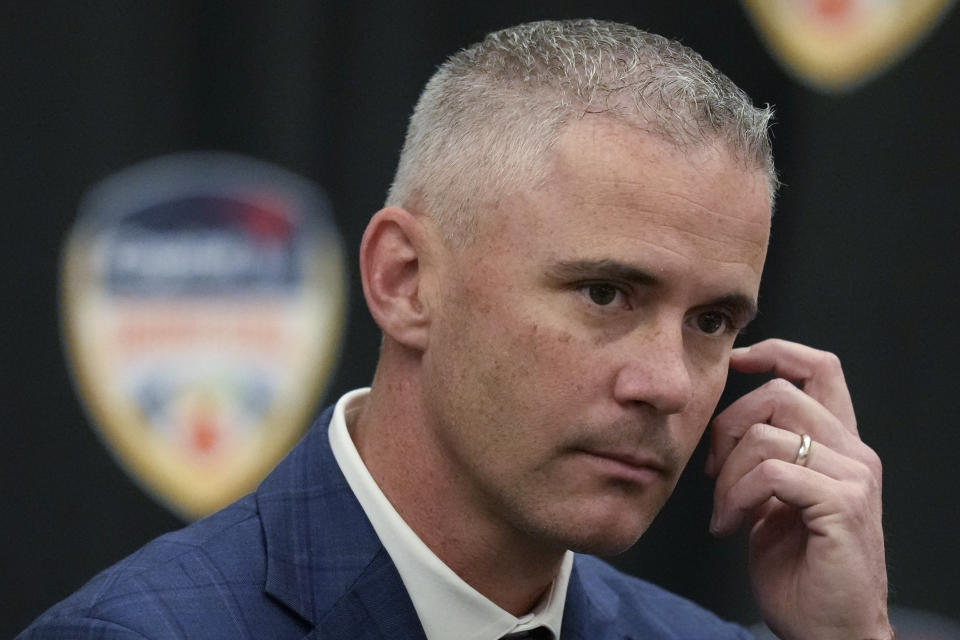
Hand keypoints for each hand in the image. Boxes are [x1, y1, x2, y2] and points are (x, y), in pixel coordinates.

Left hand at [707, 339, 891, 639]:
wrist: (829, 629)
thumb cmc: (799, 569)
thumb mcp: (775, 500)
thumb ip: (767, 458)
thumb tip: (728, 427)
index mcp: (839, 445)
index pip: (820, 368)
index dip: (776, 352)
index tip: (734, 361)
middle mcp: (854, 452)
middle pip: (779, 394)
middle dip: (728, 426)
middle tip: (712, 473)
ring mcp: (853, 476)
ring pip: (767, 435)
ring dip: (727, 476)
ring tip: (724, 513)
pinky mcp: (842, 505)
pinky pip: (770, 473)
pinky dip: (737, 498)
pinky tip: (731, 527)